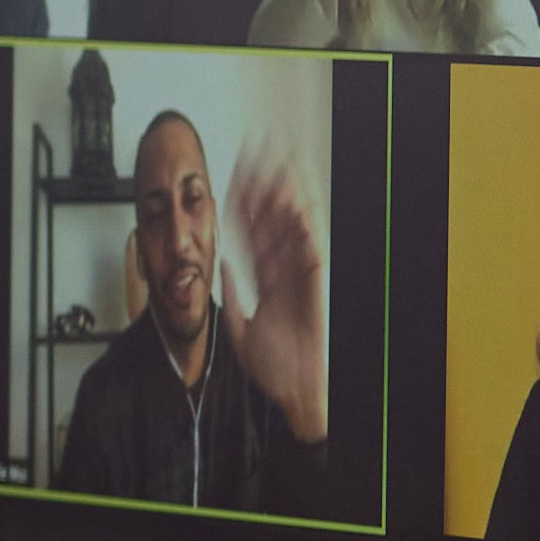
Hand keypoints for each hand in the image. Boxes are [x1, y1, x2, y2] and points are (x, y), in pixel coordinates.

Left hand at [231, 153, 329, 441]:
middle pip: (272, 216)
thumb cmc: (275, 370)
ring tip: (272, 155)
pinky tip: (293, 190)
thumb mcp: (239, 328)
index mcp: (268, 280)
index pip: (252, 230)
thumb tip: (223, 266)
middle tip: (254, 148)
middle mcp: (285, 270)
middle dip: (263, 181)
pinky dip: (302, 214)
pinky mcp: (315, 277)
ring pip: (291, 219)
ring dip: (281, 187)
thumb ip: (233, 294)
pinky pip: (309, 239)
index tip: (232, 175)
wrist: (298, 392)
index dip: (242, 202)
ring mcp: (301, 271)